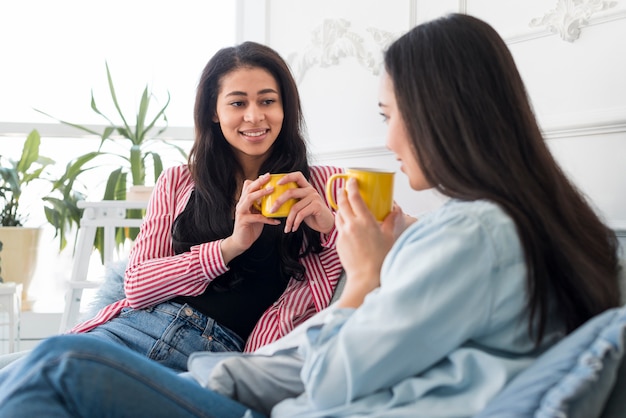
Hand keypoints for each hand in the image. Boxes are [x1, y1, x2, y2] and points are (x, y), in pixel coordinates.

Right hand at [221, 173, 280, 263]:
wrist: (241, 242)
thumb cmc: (251, 227)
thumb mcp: (257, 213)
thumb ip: (262, 205)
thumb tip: (275, 197)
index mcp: (244, 201)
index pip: (248, 186)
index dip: (257, 180)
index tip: (268, 175)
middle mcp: (241, 204)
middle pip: (248, 189)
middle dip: (259, 182)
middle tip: (269, 176)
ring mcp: (241, 212)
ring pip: (249, 199)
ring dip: (261, 194)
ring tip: (272, 191)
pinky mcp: (243, 221)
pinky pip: (257, 218)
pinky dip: (268, 219)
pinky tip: (277, 221)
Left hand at [269, 171, 334, 233]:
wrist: (326, 223)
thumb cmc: (311, 214)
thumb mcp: (301, 205)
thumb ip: (292, 201)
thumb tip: (274, 204)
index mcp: (306, 187)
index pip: (297, 175)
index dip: (287, 177)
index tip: (277, 183)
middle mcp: (310, 190)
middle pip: (291, 192)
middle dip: (279, 202)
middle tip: (272, 210)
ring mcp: (314, 197)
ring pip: (295, 207)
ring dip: (288, 219)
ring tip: (286, 227)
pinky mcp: (317, 206)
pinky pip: (301, 214)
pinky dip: (295, 223)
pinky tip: (293, 228)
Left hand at [334, 178, 400, 307]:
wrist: (365, 277)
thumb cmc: (380, 260)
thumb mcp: (389, 238)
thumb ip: (391, 222)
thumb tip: (395, 211)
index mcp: (365, 222)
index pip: (354, 197)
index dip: (351, 186)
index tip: (352, 180)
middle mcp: (352, 225)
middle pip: (342, 203)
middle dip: (343, 193)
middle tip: (345, 189)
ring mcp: (343, 234)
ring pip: (338, 214)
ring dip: (341, 207)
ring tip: (346, 206)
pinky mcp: (339, 242)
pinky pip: (338, 227)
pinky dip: (341, 222)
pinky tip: (348, 224)